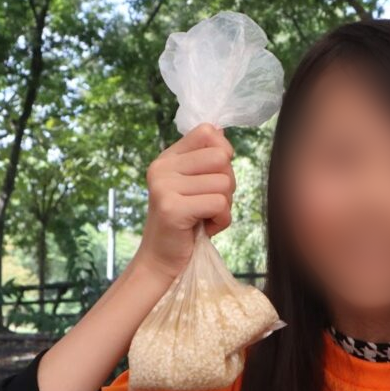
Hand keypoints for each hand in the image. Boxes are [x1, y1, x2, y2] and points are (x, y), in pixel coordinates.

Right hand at [135, 123, 235, 280]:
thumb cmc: (188, 223)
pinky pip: (220, 204)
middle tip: (209, 203)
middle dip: (227, 184)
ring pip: (224, 183)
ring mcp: (164, 187)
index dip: (223, 154)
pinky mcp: (172, 208)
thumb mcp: (197, 185)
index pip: (208, 132)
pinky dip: (221, 220)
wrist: (164, 260)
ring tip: (204, 216)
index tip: (212, 177)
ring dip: (224, 206)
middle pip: (222, 158)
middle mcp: (162, 167)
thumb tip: (221, 130)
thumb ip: (207, 159)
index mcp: (168, 158)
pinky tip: (204, 228)